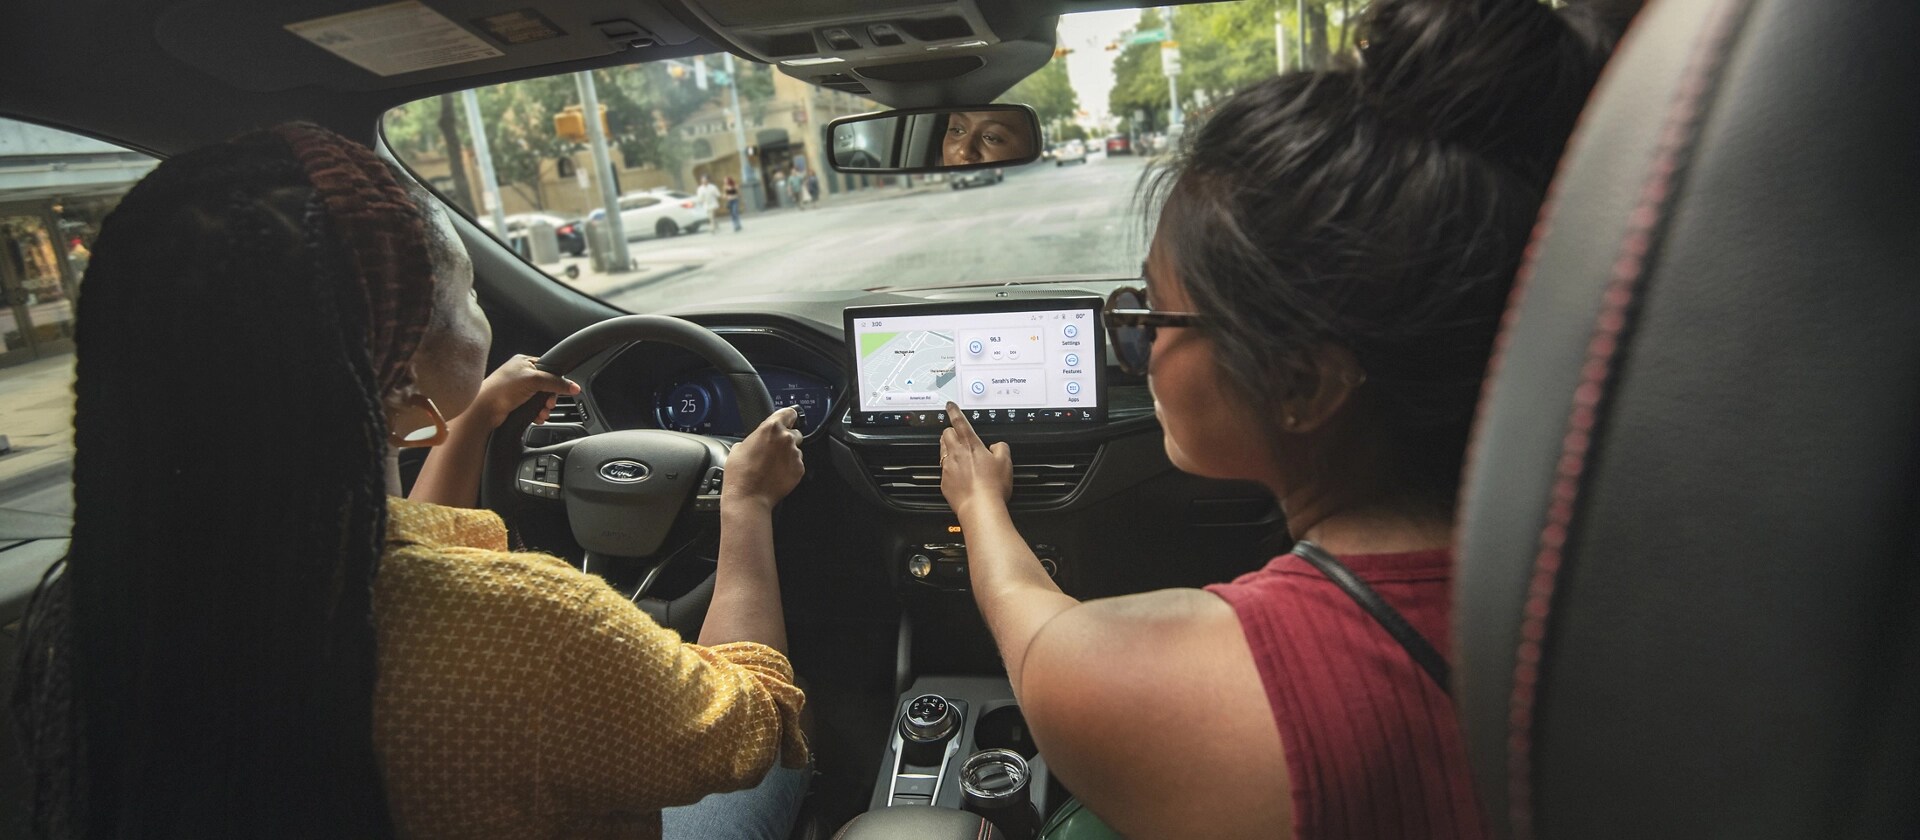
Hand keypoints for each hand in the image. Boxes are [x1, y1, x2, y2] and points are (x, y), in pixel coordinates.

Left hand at [462, 355, 580, 429]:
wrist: (484, 410)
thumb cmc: (502, 389)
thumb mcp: (534, 380)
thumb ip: (556, 383)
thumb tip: (574, 387)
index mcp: (523, 362)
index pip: (548, 368)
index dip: (556, 380)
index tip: (560, 390)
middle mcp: (520, 374)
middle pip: (546, 385)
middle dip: (549, 397)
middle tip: (549, 403)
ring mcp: (517, 390)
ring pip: (540, 399)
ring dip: (544, 407)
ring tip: (542, 412)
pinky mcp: (515, 403)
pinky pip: (533, 408)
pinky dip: (537, 413)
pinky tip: (536, 417)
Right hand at [722, 406, 805, 510]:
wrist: (748, 497)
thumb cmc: (740, 474)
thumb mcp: (738, 447)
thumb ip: (754, 438)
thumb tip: (758, 441)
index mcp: (771, 428)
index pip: (789, 413)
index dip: (789, 417)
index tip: (789, 419)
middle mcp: (786, 438)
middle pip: (794, 433)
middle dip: (786, 440)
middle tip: (773, 451)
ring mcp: (795, 454)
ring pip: (795, 450)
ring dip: (787, 455)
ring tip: (772, 466)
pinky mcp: (799, 469)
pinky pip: (797, 464)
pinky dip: (790, 468)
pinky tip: (777, 474)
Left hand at [939, 402, 1011, 518]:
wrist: (980, 507)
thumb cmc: (993, 486)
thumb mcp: (1005, 462)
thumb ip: (1001, 448)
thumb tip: (997, 446)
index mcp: (971, 444)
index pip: (959, 421)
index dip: (954, 411)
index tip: (950, 406)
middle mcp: (956, 453)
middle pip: (946, 434)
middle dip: (950, 431)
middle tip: (958, 435)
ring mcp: (948, 468)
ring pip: (943, 450)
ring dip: (949, 448)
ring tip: (960, 454)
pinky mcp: (944, 482)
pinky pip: (944, 469)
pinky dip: (950, 468)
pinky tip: (960, 475)